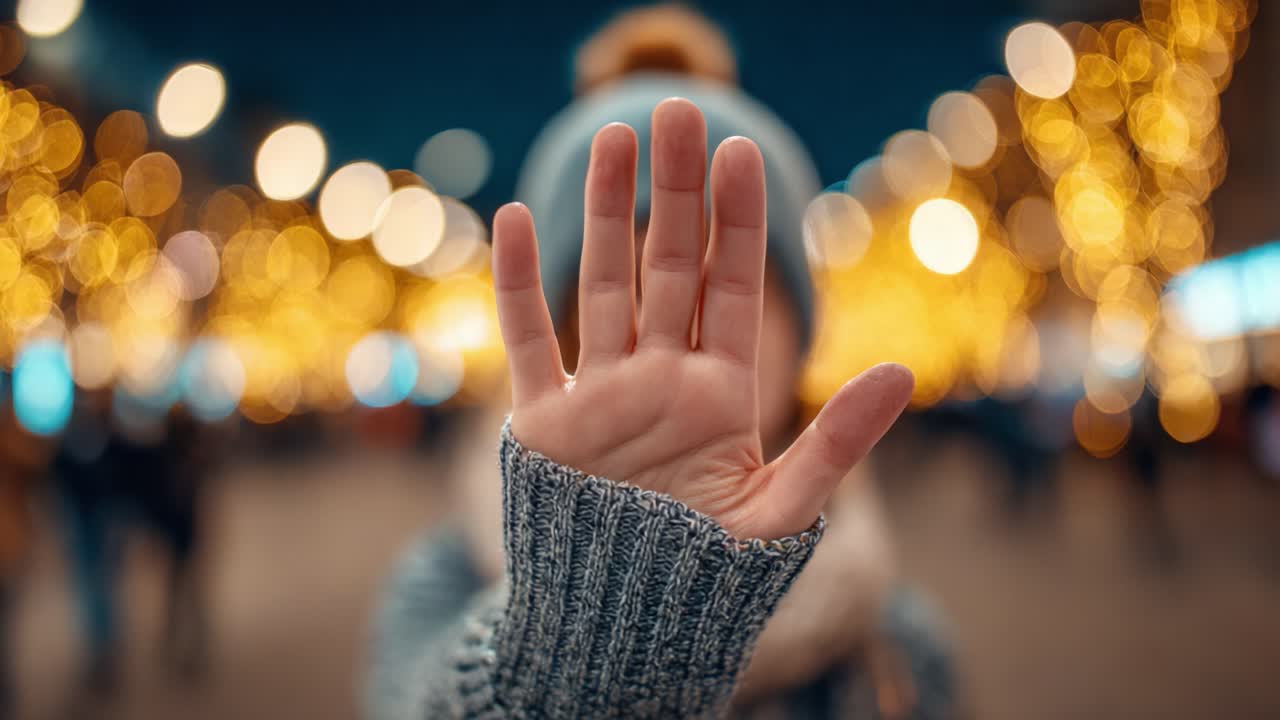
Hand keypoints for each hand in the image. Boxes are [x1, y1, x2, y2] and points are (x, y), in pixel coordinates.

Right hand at [491, 98, 912, 539]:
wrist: (626, 624)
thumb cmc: (708, 577)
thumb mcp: (784, 511)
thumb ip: (838, 442)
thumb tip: (900, 373)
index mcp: (719, 393)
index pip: (731, 288)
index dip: (737, 221)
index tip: (741, 152)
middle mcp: (660, 379)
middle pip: (668, 267)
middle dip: (675, 191)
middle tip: (676, 113)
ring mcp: (600, 394)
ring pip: (602, 284)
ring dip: (601, 212)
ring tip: (611, 137)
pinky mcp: (544, 424)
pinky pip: (528, 342)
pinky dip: (518, 285)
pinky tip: (515, 220)